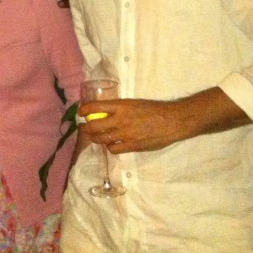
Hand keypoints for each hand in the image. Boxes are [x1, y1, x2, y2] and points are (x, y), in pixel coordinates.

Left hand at [79, 88, 248, 153]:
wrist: (172, 121)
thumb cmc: (155, 109)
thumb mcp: (135, 103)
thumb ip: (120, 108)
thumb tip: (107, 112)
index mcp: (121, 106)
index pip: (95, 107)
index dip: (84, 110)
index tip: (81, 111)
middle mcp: (120, 119)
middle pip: (94, 126)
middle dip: (86, 127)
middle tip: (84, 127)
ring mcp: (125, 134)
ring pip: (101, 139)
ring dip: (95, 138)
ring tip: (94, 136)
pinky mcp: (132, 146)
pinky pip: (113, 149)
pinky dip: (110, 147)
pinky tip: (112, 144)